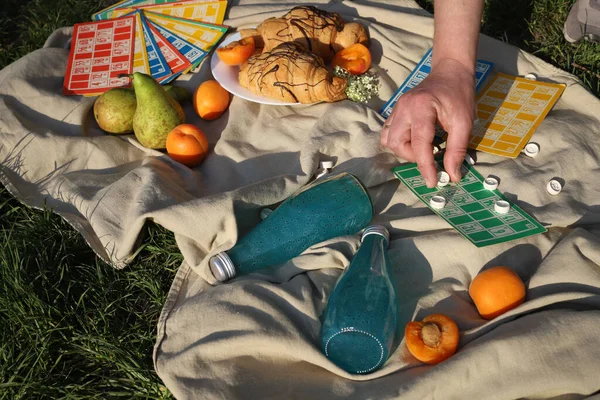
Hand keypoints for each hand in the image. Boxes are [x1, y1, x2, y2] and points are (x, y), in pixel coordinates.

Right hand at [381, 58, 476, 187]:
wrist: (450, 72)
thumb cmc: (460, 95)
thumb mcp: (464, 122)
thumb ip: (457, 149)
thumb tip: (452, 175)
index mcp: (421, 108)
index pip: (419, 144)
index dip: (425, 166)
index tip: (432, 182)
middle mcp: (403, 108)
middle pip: (396, 143)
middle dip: (413, 156)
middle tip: (430, 154)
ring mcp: (397, 108)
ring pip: (389, 140)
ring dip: (405, 150)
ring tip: (423, 147)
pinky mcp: (396, 111)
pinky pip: (389, 133)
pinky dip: (400, 142)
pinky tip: (415, 140)